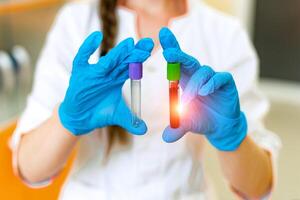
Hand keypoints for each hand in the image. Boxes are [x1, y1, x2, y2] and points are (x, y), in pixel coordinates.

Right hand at [59, 31, 153, 135]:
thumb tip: (145, 130)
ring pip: (107, 60)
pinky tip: (96, 36)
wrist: (80, 118)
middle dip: (134, 52)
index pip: (130, 66)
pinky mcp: (79, 72)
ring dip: (118, 52)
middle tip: (147, 43)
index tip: (150, 50)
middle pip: (122, 60)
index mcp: (117, 78)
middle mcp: (107, 72)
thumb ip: (131, 121)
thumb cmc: (99, 113)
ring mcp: (93, 72)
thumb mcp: (117, 116)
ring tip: (129, 44)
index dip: (139, 58)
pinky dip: (87, 47)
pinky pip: (82, 57)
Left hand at [159, 27, 246, 150]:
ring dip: (194, 85)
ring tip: (189, 100)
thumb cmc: (201, 120)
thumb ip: (177, 128)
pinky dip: (211, 83)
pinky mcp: (225, 83)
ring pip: (202, 72)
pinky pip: (219, 78)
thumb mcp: (187, 124)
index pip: (177, 62)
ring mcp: (212, 78)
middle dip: (178, 55)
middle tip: (168, 53)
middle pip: (188, 60)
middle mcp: (198, 76)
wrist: (220, 127)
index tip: (162, 34)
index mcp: (185, 81)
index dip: (171, 48)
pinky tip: (204, 92)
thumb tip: (165, 138)